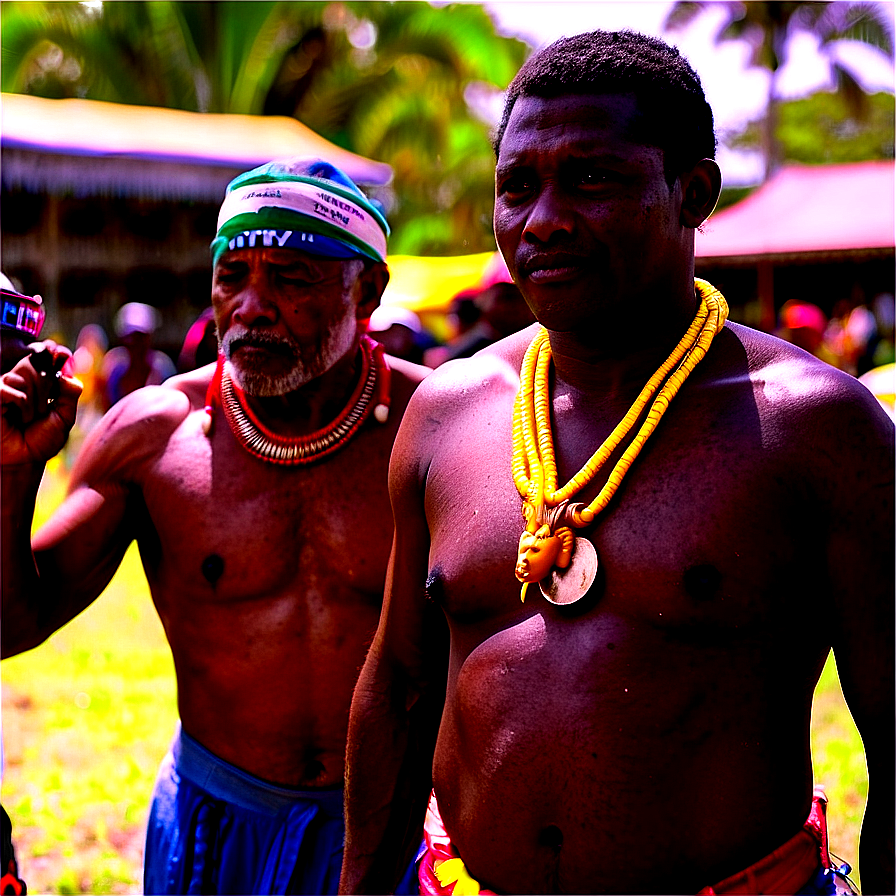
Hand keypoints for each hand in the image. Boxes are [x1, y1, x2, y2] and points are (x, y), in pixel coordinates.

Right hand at [1, 341, 81, 465]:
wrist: (24, 459)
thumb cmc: (42, 439)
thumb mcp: (64, 417)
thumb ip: (69, 394)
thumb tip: (70, 374)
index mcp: (40, 382)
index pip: (46, 356)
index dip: (53, 352)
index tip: (61, 353)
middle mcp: (22, 380)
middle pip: (39, 364)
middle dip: (47, 388)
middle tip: (43, 410)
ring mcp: (7, 386)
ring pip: (28, 376)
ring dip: (36, 401)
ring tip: (29, 418)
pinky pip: (16, 391)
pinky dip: (23, 406)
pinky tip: (18, 418)